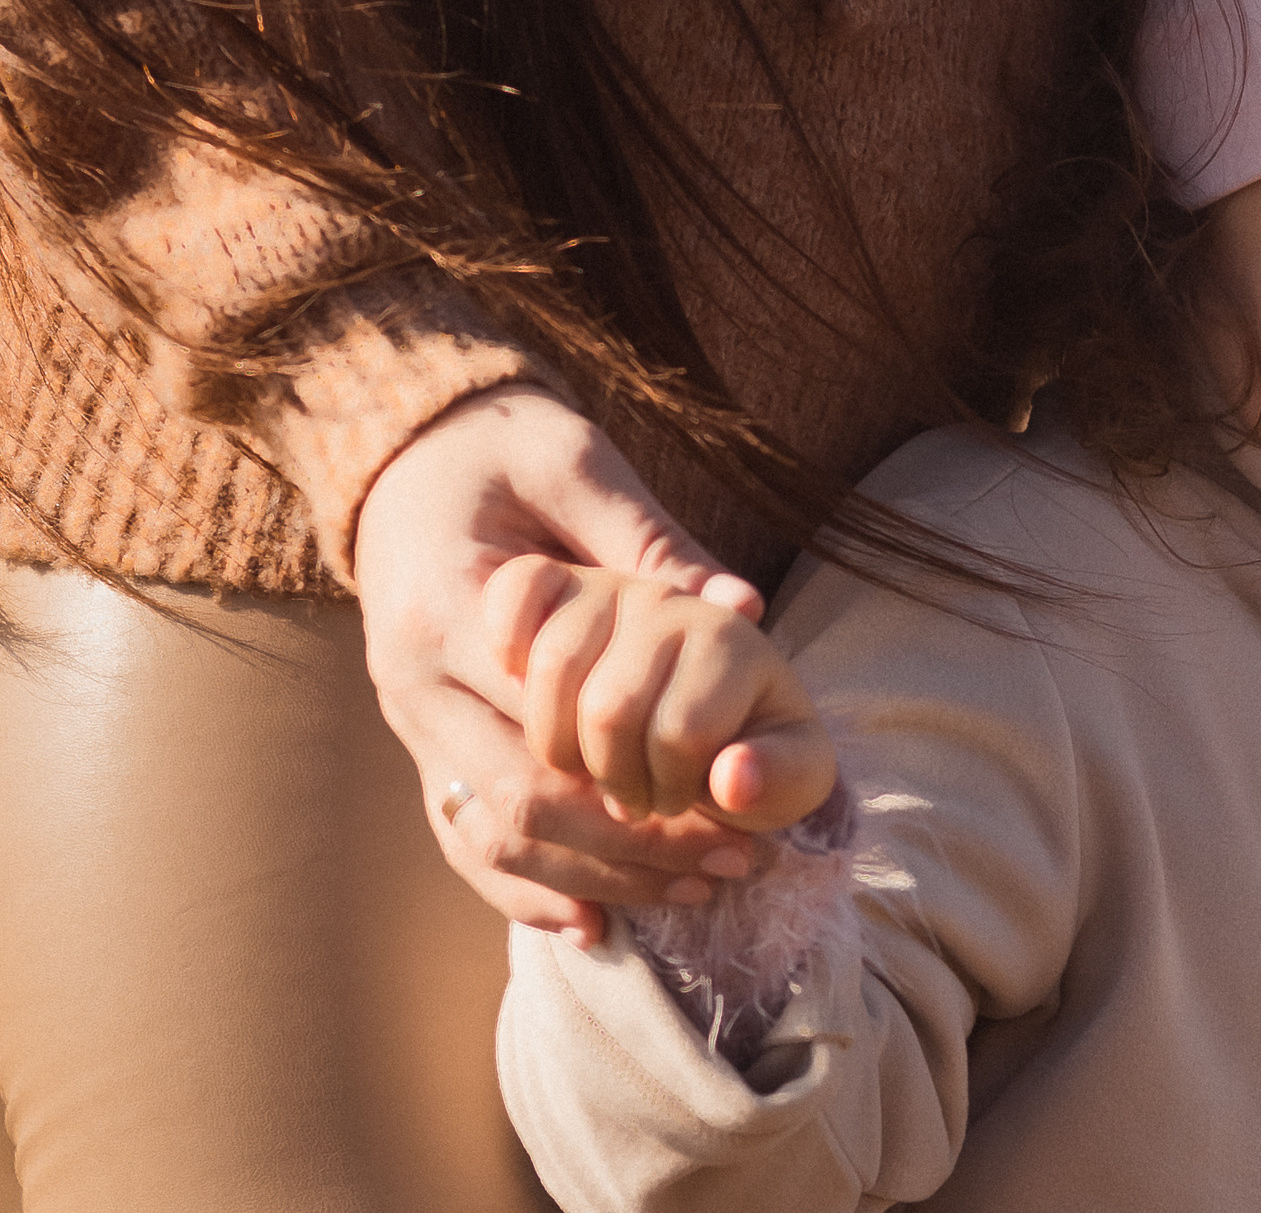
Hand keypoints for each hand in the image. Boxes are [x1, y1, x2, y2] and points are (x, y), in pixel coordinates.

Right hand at [355, 385, 767, 943]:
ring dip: (592, 876)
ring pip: (488, 835)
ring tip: (694, 890)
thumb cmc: (501, 450)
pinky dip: (526, 886)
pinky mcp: (421, 740)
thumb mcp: (577, 464)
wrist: (405, 454)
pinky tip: (600, 923)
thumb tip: (743, 610)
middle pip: (519, 801)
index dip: (646, 782)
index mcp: (450, 608)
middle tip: (733, 864)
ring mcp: (409, 720)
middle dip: (632, 846)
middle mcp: (414, 680)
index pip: (549, 729)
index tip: (734, 809)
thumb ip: (650, 542)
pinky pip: (461, 835)